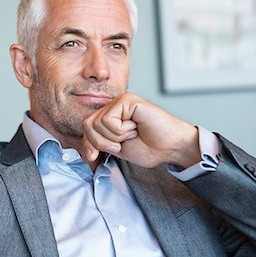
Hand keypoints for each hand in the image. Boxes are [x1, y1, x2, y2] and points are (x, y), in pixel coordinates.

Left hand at [81, 93, 200, 167]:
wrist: (170, 148)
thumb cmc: (149, 148)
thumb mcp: (116, 149)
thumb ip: (98, 144)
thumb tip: (85, 151)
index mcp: (109, 116)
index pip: (86, 128)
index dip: (89, 144)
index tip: (94, 156)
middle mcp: (113, 106)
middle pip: (87, 125)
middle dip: (101, 142)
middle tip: (121, 144)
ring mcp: (120, 101)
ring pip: (98, 123)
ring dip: (116, 136)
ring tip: (132, 133)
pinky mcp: (127, 100)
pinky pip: (109, 119)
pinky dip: (121, 130)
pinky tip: (136, 126)